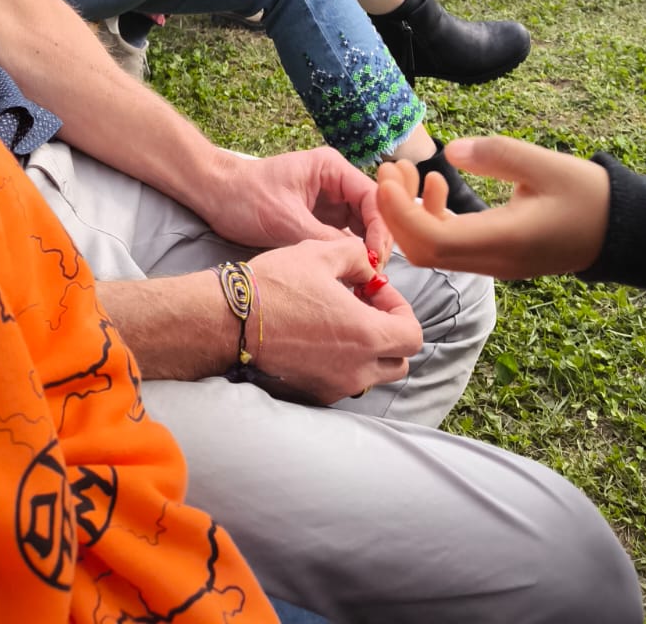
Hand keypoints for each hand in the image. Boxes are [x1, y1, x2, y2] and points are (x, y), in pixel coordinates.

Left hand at [204, 145, 393, 262]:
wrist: (214, 196)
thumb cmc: (244, 197)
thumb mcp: (286, 221)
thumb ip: (325, 238)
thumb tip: (359, 259)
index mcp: (331, 169)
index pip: (373, 197)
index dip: (380, 227)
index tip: (375, 256)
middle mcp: (335, 182)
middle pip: (372, 212)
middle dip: (376, 241)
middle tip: (374, 272)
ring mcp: (328, 201)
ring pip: (361, 227)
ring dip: (365, 249)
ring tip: (365, 276)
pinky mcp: (318, 219)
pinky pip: (343, 236)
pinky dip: (349, 253)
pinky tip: (352, 272)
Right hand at [252, 237, 421, 402]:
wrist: (232, 318)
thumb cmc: (277, 285)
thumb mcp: (322, 253)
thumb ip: (358, 257)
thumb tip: (368, 270)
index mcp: (366, 334)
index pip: (413, 334)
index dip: (400, 307)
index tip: (374, 290)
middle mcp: (357, 369)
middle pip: (400, 360)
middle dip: (390, 332)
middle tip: (364, 305)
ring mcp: (336, 385)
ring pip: (374, 374)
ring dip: (369, 348)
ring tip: (341, 319)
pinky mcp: (315, 392)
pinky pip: (346, 381)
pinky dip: (345, 362)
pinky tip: (320, 335)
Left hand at [376, 136, 611, 278]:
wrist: (624, 230)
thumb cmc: (590, 195)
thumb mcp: (545, 164)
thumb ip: (496, 154)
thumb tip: (451, 151)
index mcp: (504, 240)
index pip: (432, 241)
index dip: (399, 212)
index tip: (386, 175)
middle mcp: (494, 260)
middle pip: (423, 252)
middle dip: (395, 213)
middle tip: (387, 168)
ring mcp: (495, 263)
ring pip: (434, 251)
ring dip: (410, 214)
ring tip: (406, 171)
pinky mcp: (497, 256)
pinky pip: (451, 246)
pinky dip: (432, 218)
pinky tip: (437, 186)